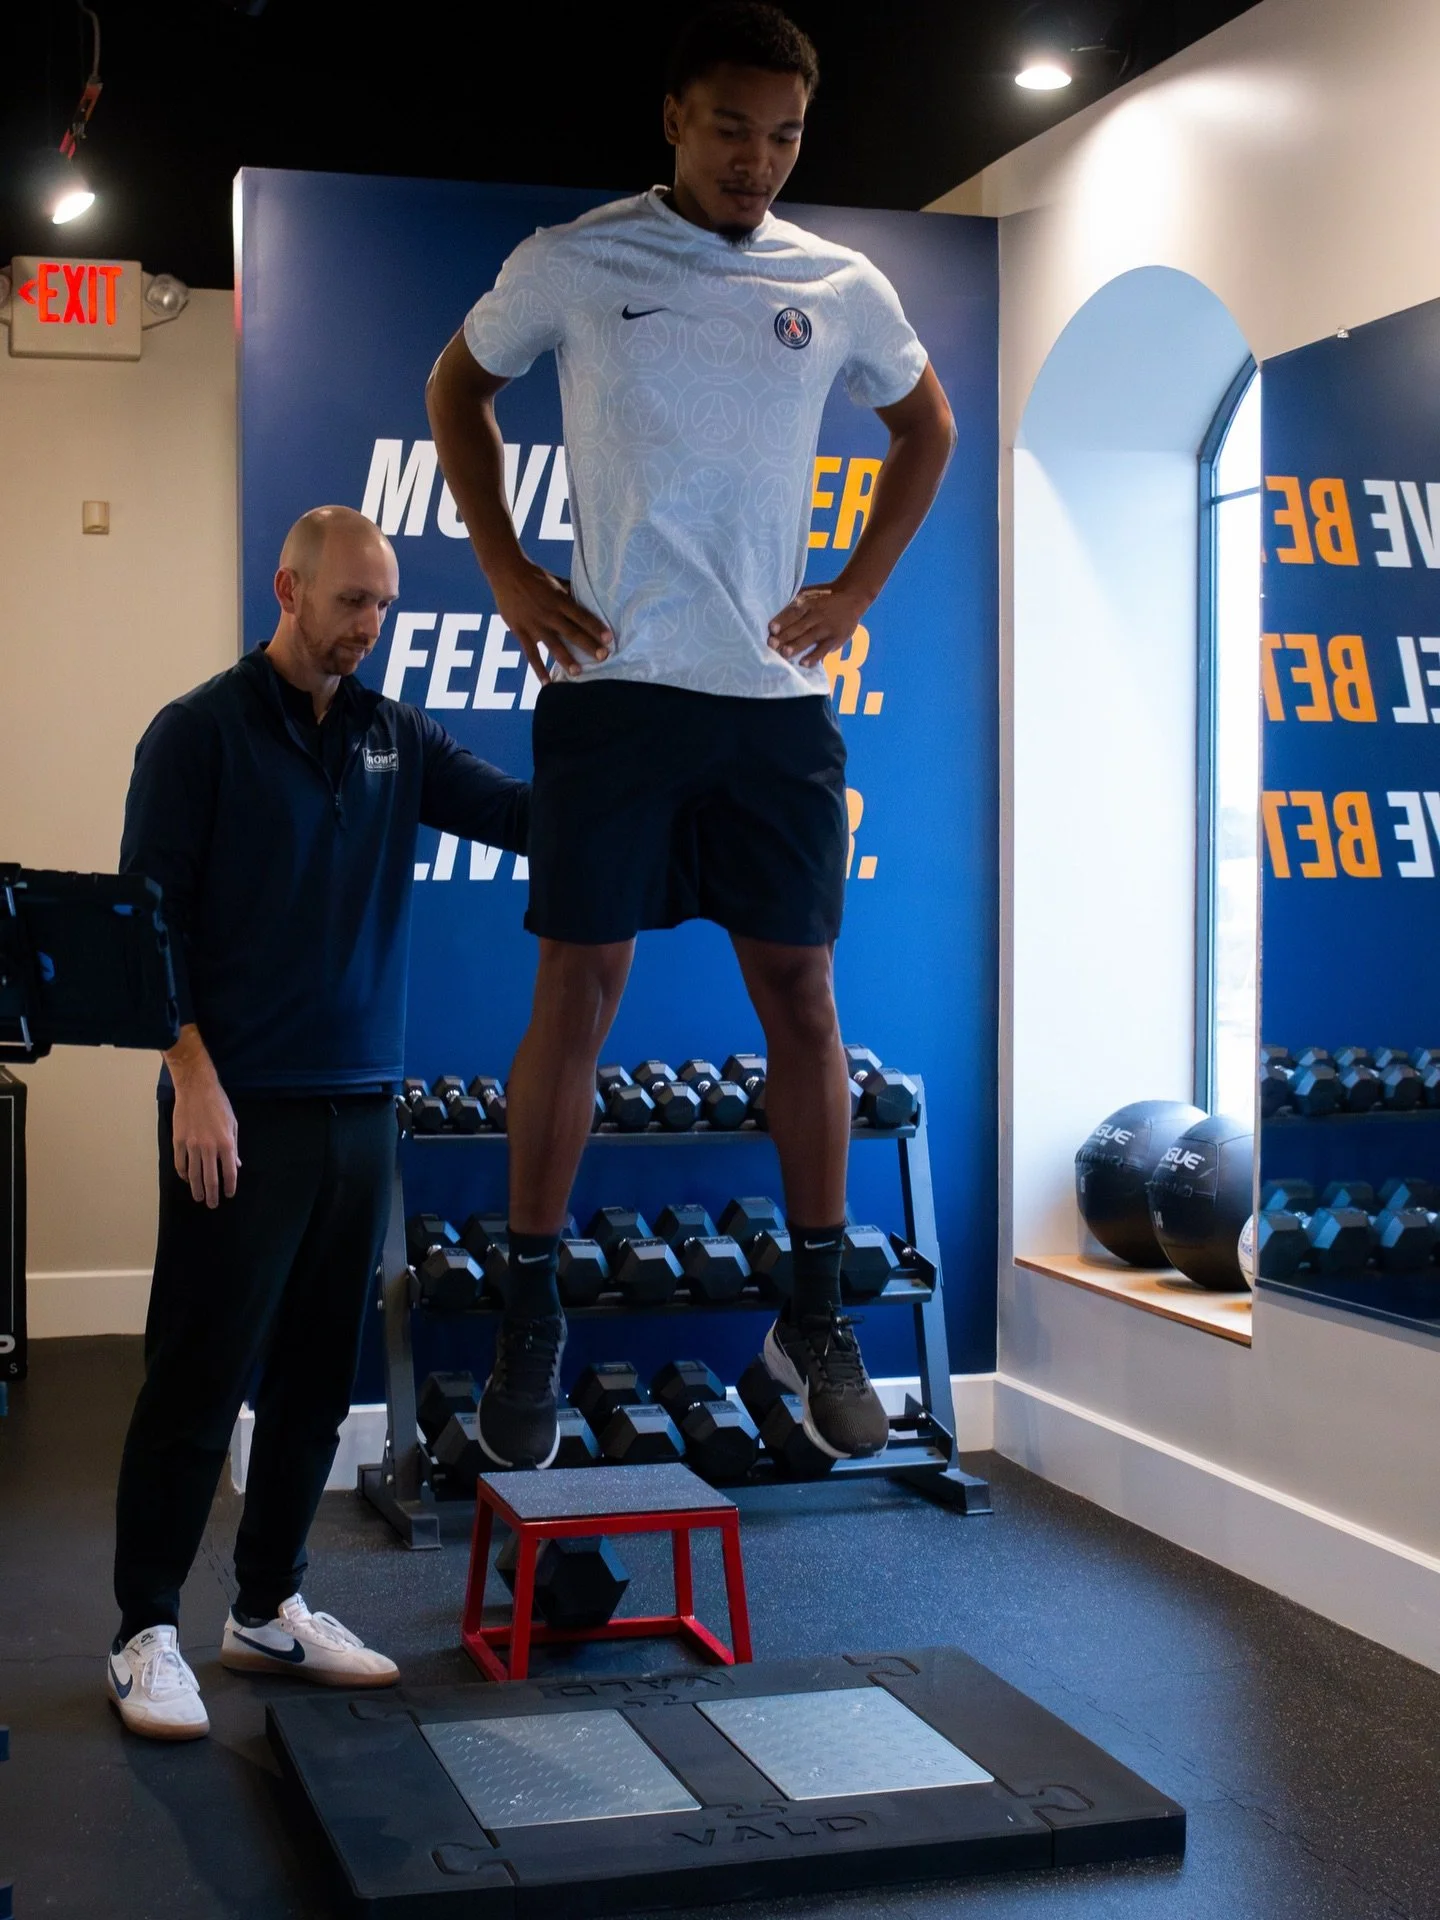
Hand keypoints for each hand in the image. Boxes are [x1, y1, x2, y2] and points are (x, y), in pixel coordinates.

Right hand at [171, 1063, 239, 1207]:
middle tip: (212, 1205)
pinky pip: (180, 1163)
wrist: (196, 1088)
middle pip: (210, 1178)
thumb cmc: (219, 1104)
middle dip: (212, 1195)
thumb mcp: (233, 1124)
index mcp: (226, 1143)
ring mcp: (192, 1145)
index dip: (229, 1186)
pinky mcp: (178, 1141)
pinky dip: (183, 1174)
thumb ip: (234, 1147)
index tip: (229, 1195)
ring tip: (199, 1198)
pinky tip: (186, 1179)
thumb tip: (236, 1165)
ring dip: (196, 1189)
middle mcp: (209, 1147)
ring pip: (193, 1174)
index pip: (229, 1172)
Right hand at [492, 558, 612, 681]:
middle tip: (603, 657)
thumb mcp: (556, 581)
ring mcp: (534, 624)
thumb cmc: (535, 576)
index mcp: (560, 600)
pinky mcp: (521, 632)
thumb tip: (590, 599)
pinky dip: (538, 669)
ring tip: (578, 673)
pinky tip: (547, 682)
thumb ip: (571, 592)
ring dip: (566, 659)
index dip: (596, 627)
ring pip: (553, 645)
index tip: (609, 639)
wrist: (506, 572)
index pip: (582, 616)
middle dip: (588, 646)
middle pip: (572, 632)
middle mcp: (549, 614)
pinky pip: (531, 654)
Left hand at [767, 582, 871, 668]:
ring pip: (810, 638)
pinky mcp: (836, 639)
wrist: (852, 596)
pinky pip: (823, 649)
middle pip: (800, 626)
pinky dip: (813, 657)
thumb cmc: (823, 596)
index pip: (795, 611)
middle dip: (785, 636)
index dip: (783, 620)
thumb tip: (775, 618)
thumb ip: (795, 604)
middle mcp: (818, 615)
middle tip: (771, 644)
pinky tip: (803, 664)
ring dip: (796, 647)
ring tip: (784, 654)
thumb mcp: (810, 594)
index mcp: (809, 602)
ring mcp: (827, 628)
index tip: (772, 628)